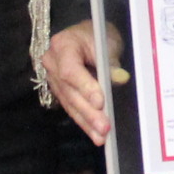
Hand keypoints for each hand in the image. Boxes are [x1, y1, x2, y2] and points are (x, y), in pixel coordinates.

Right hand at [45, 22, 112, 144]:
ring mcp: (53, 79)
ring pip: (70, 103)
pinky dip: (84, 122)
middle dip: (88, 112)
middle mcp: (52, 63)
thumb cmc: (97, 36)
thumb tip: (121, 78)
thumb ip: (112, 63)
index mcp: (62, 45)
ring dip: (87, 122)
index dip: (84, 87)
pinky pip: (71, 108)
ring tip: (101, 137)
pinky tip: (95, 135)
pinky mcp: (60, 91)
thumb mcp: (107, 44)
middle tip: (104, 127)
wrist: (86, 36)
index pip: (70, 70)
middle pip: (69, 91)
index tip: (100, 102)